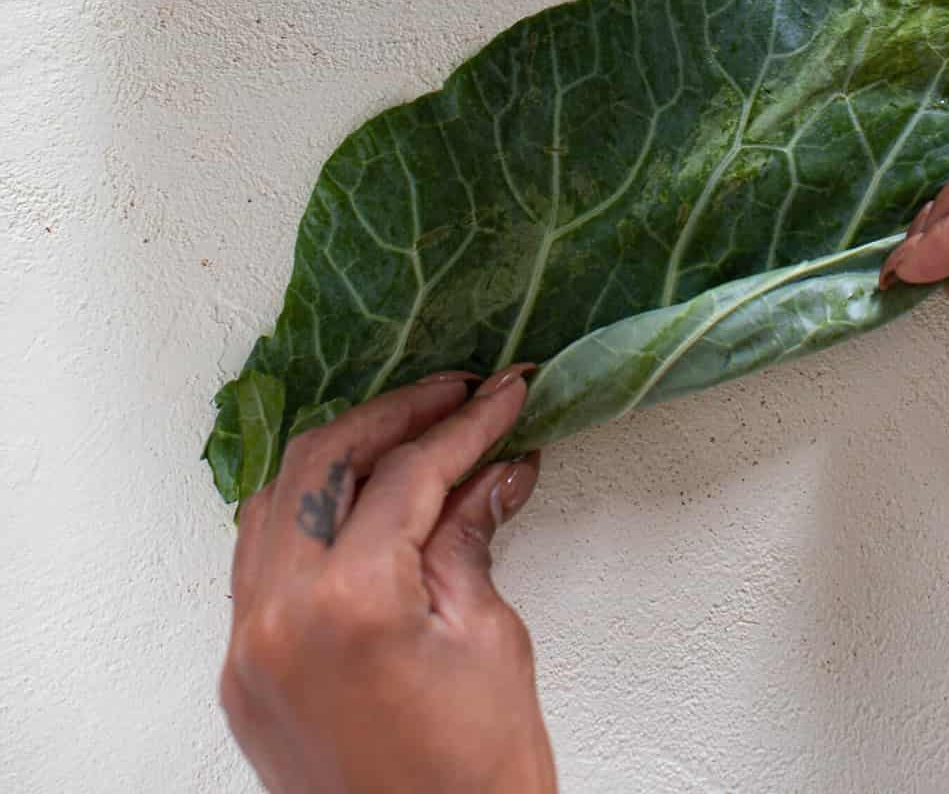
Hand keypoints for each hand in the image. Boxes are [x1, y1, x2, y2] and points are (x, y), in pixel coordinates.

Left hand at [221, 369, 557, 793]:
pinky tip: (351, 503)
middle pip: (323, 464)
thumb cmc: (474, 784)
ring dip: (339, 458)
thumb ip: (471, 535)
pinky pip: (257, 563)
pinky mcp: (243, 678)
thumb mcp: (489, 638)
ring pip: (274, 503)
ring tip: (404, 437)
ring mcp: (249, 651)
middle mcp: (278, 619)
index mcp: (347, 605)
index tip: (501, 396)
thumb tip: (492, 469)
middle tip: (453, 397)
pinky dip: (302, 518)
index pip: (405, 474)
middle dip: (394, 418)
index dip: (464, 426)